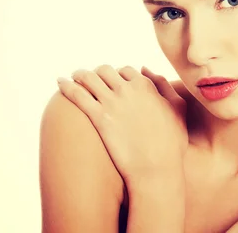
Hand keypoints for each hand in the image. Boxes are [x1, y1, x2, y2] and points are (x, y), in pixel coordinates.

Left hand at [56, 64, 187, 180]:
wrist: (156, 168)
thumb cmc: (171, 142)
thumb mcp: (178, 107)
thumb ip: (163, 84)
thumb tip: (144, 69)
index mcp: (146, 85)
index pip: (127, 70)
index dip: (120, 75)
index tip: (115, 82)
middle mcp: (127, 89)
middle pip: (106, 71)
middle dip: (99, 73)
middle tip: (93, 78)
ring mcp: (111, 103)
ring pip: (89, 78)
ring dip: (80, 74)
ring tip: (74, 76)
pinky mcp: (99, 118)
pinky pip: (77, 95)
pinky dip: (66, 85)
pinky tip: (60, 82)